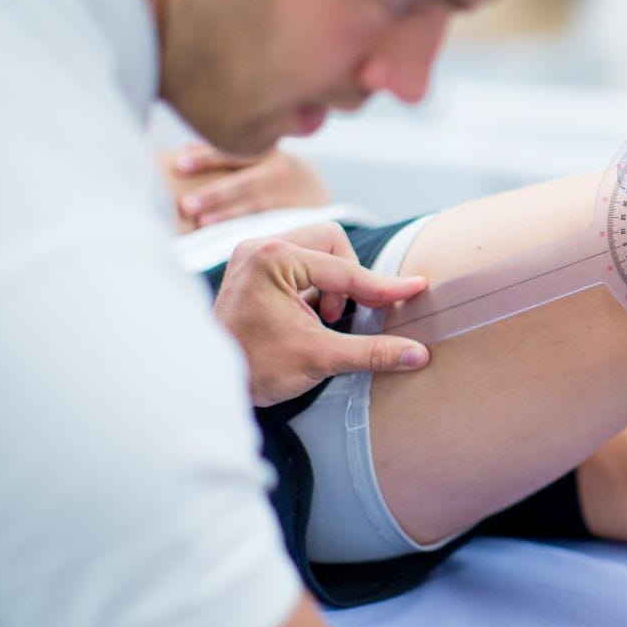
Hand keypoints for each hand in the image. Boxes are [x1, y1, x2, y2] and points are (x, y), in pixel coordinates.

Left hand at [162, 143, 331, 231]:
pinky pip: (266, 224)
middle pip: (243, 182)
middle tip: (185, 204)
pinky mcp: (293, 218)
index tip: (179, 164)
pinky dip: (245, 229)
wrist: (318, 192)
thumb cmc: (272, 171)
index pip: (234, 153)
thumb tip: (186, 147)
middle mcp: (279, 172)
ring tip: (201, 222)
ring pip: (254, 206)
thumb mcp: (257, 155)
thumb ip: (225, 153)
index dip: (207, 158)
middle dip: (214, 193)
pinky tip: (226, 238)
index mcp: (266, 151)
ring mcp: (287, 197)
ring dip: (226, 214)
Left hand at [214, 222, 428, 406]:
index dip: (383, 286)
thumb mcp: (320, 358)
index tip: (416, 289)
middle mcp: (260, 246)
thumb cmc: (254, 368)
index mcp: (273, 258)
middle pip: (332, 242)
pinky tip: (309, 314)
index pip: (344, 269)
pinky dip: (315, 284)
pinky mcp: (253, 267)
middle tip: (341, 317)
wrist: (207, 385)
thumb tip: (420, 353)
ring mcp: (253, 254)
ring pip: (318, 248)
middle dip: (349, 278)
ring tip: (323, 318)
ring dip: (333, 281)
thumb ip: (373, 351)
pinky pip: (300, 260)